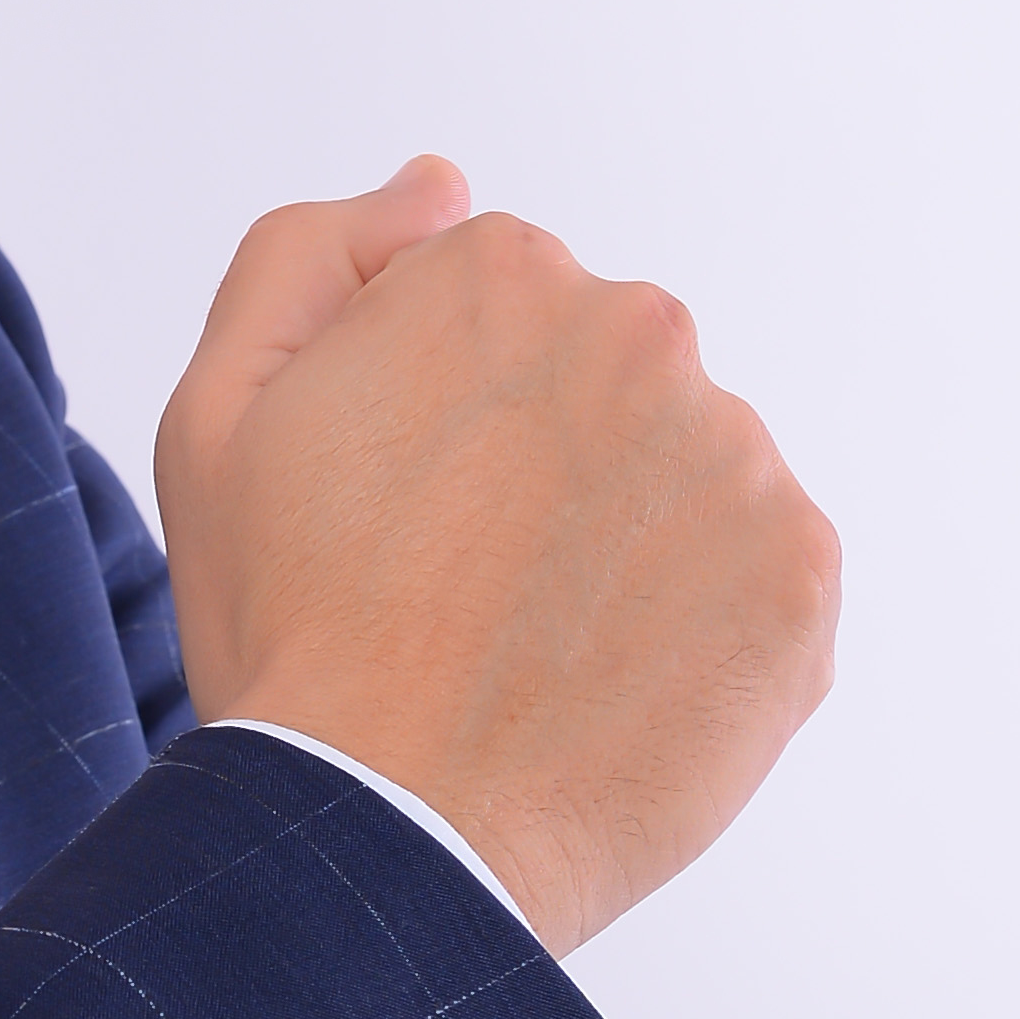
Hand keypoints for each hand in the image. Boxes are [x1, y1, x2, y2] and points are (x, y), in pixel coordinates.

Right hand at [156, 154, 839, 953]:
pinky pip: (756, 582)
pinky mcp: (801, 573)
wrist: (387, 833)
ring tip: (531, 655)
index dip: (431, 419)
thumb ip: (311, 256)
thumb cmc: (285, 633)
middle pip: (602, 382)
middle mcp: (641, 330)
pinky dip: (695, 634)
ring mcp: (735, 451)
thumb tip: (438, 184)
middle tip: (455, 591)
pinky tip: (607, 693)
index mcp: (498, 272)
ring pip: (684, 480)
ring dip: (625, 549)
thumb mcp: (218, 415)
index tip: (393, 511)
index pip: (492, 314)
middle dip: (544, 466)